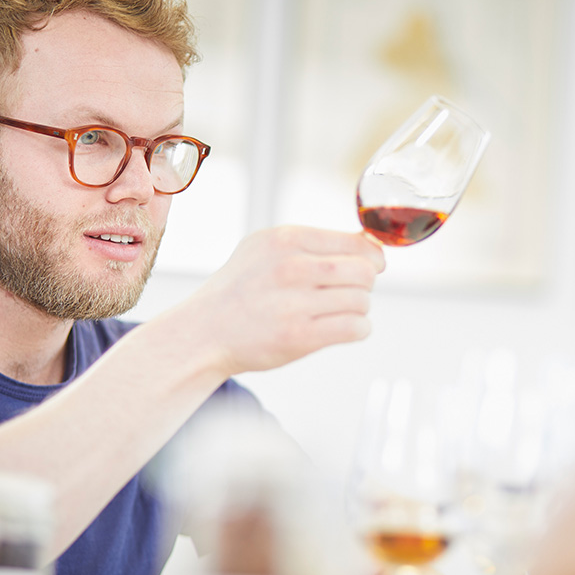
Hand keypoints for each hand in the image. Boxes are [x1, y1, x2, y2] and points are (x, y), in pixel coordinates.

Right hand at [176, 226, 384, 376]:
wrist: (203, 332)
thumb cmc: (240, 290)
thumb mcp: (266, 249)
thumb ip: (313, 243)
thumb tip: (369, 242)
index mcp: (285, 239)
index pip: (357, 244)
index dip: (371, 258)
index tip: (368, 268)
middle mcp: (290, 267)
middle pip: (365, 272)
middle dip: (365, 284)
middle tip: (348, 293)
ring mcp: (294, 302)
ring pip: (362, 301)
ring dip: (358, 309)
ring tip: (338, 312)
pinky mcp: (299, 336)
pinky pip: (355, 328)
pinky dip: (358, 329)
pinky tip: (342, 328)